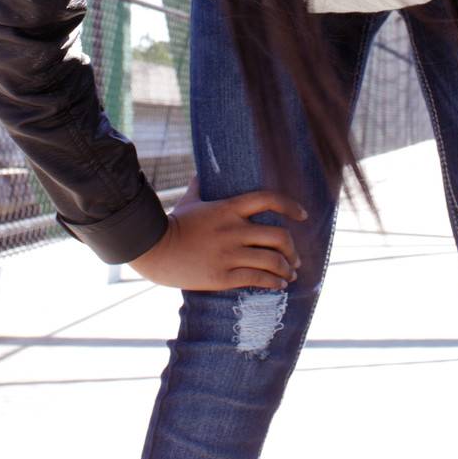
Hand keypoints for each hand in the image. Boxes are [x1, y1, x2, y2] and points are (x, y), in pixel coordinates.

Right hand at [128, 176, 305, 292]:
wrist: (154, 249)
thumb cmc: (172, 224)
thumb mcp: (188, 201)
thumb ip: (198, 186)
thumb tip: (198, 172)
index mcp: (229, 208)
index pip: (269, 200)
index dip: (291, 206)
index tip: (302, 215)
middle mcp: (234, 230)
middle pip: (279, 236)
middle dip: (293, 249)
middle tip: (295, 258)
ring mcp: (229, 254)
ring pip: (273, 261)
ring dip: (286, 269)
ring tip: (289, 274)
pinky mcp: (223, 276)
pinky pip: (258, 279)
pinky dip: (273, 283)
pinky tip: (278, 286)